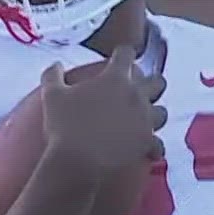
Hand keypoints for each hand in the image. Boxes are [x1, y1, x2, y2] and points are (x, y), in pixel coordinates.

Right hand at [40, 44, 166, 178]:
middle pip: (156, 81)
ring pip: (162, 112)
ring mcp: (145, 119)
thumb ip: (53, 76)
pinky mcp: (147, 143)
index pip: (126, 54)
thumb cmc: (63, 125)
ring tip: (143, 119)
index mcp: (115, 78)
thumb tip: (56, 65)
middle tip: (137, 88)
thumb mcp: (51, 96)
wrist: (77, 161)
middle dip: (149, 82)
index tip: (118, 56)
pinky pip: (158, 144)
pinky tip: (148, 149)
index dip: (123, 53)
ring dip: (154, 113)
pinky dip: (153, 146)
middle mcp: (136, 95)